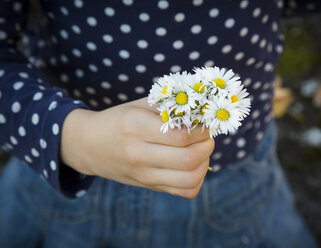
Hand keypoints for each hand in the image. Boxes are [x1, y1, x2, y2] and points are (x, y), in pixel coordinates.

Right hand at [61, 97, 214, 198]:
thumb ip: (170, 106)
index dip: (202, 129)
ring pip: (190, 178)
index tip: (206, 122)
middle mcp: (138, 154)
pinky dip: (197, 179)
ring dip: (205, 163)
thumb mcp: (140, 105)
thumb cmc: (119, 120)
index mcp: (135, 127)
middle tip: (207, 136)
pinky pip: (184, 191)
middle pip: (189, 158)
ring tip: (201, 150)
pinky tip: (193, 165)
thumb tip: (204, 111)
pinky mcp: (148, 186)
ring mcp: (143, 174)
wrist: (89, 145)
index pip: (181, 135)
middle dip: (207, 145)